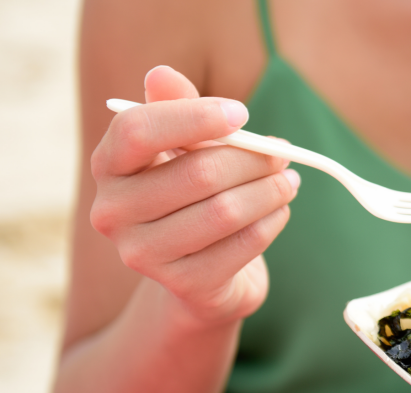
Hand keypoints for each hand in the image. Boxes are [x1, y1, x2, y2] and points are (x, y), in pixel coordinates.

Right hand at [89, 65, 298, 325]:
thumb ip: (179, 110)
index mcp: (108, 166)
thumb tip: (162, 74)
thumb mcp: (184, 150)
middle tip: (282, 154)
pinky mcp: (183, 285)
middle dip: (252, 160)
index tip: (242, 113)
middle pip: (198, 173)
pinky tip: (279, 212)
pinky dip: (271, 222)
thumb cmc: (193, 197)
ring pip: (225, 211)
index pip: (138, 130)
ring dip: (269, 191)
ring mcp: (143, 254)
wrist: (201, 277)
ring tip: (288, 182)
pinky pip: (243, 245)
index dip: (195, 117)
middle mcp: (113, 212)